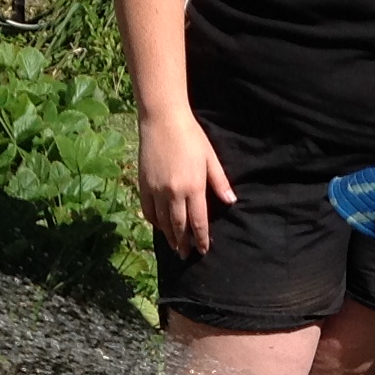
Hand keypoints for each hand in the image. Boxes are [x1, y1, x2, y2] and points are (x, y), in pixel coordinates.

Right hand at [138, 108, 234, 257]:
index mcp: (193, 187)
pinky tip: (159, 226)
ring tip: (174, 246)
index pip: (198, 222)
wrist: (163, 120)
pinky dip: (154, 221)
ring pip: (163, 222)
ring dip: (169, 236)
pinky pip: (148, 210)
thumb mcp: (210, 158)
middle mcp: (174, 193)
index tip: (203, 250)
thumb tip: (231, 201)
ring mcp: (156, 190)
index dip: (201, 238)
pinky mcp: (144, 185)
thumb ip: (219, 182)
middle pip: (179, 226)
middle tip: (186, 254)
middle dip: (184, 243)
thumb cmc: (191, 136)